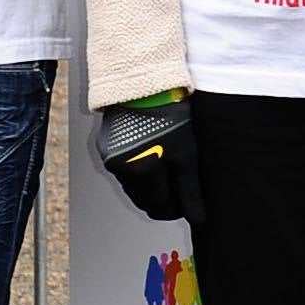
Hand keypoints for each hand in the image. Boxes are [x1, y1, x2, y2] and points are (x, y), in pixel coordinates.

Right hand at [99, 94, 194, 222]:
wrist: (146, 85)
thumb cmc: (170, 115)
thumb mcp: (187, 155)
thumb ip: (190, 191)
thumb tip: (198, 219)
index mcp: (141, 172)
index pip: (159, 208)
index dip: (177, 209)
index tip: (187, 203)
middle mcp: (121, 169)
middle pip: (144, 201)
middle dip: (163, 198)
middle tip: (179, 186)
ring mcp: (111, 159)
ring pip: (133, 187)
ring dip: (149, 185)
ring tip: (166, 167)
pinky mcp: (106, 148)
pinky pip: (123, 171)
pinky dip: (137, 170)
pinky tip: (151, 156)